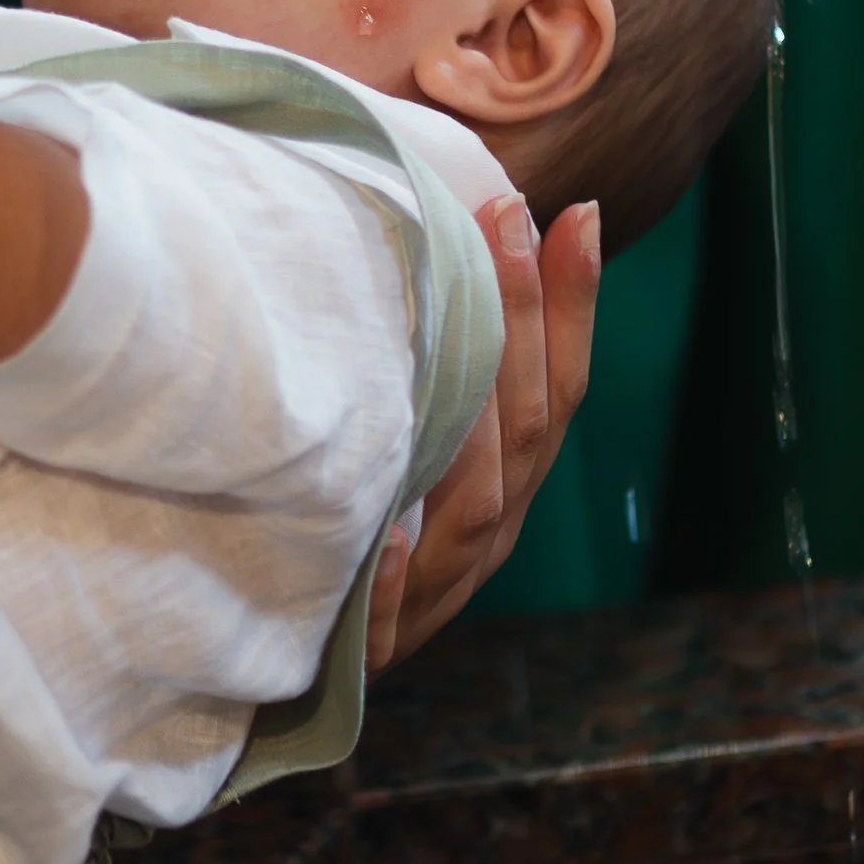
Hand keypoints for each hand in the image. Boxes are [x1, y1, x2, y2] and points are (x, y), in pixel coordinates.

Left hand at [368, 195, 599, 673]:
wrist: (290, 651)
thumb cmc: (351, 516)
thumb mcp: (404, 433)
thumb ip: (437, 359)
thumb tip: (456, 221)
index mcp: (507, 478)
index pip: (558, 387)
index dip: (571, 304)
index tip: (573, 213)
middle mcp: (488, 530)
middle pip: (526, 428)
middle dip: (523, 317)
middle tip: (508, 216)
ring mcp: (438, 589)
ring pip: (479, 510)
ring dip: (474, 426)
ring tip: (460, 340)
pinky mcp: (377, 645)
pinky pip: (389, 617)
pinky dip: (390, 576)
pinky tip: (383, 534)